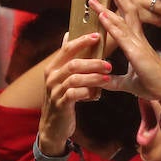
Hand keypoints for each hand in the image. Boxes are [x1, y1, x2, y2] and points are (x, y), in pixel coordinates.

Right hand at [37, 32, 113, 150]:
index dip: (82, 40)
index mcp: (53, 67)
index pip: (67, 48)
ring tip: (107, 78)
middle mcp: (52, 77)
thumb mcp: (62, 78)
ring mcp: (54, 91)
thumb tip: (68, 34)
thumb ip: (67, 60)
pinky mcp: (60, 104)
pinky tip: (96, 94)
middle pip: (73, 63)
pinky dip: (87, 92)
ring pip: (75, 78)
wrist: (53, 126)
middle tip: (109, 64)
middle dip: (93, 62)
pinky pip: (74, 94)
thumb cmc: (63, 98)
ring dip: (93, 77)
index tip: (97, 36)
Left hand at [93, 0, 160, 105]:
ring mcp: (138, 45)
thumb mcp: (128, 83)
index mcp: (138, 44)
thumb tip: (103, 81)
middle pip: (128, 12)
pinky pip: (121, 36)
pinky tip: (102, 16)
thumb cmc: (152, 86)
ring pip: (122, 21)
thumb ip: (115, 81)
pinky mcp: (136, 53)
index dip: (120, 7)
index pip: (128, 20)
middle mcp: (138, 40)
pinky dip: (111, 24)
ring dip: (107, 8)